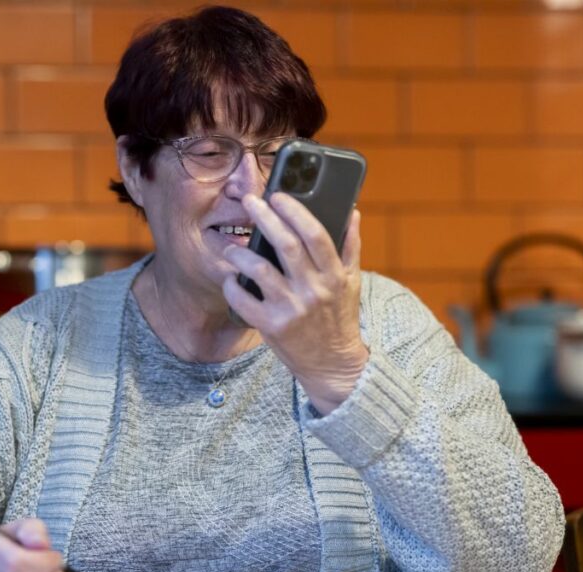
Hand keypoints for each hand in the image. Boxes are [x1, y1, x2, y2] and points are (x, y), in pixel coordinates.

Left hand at [222, 192, 369, 414]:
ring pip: (259, 269)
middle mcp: (314, 290)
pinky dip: (232, 285)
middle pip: (285, 245)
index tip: (278, 195)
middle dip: (264, 217)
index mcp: (335, 275)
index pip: (315, 234)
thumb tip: (351, 211)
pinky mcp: (272, 326)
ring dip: (240, 252)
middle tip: (250, 201)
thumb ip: (351, 246)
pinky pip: (244, 299)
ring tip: (231, 246)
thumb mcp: (352, 282)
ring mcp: (291, 309)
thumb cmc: (340, 318)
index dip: (295, 211)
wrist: (333, 364)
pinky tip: (230, 277)